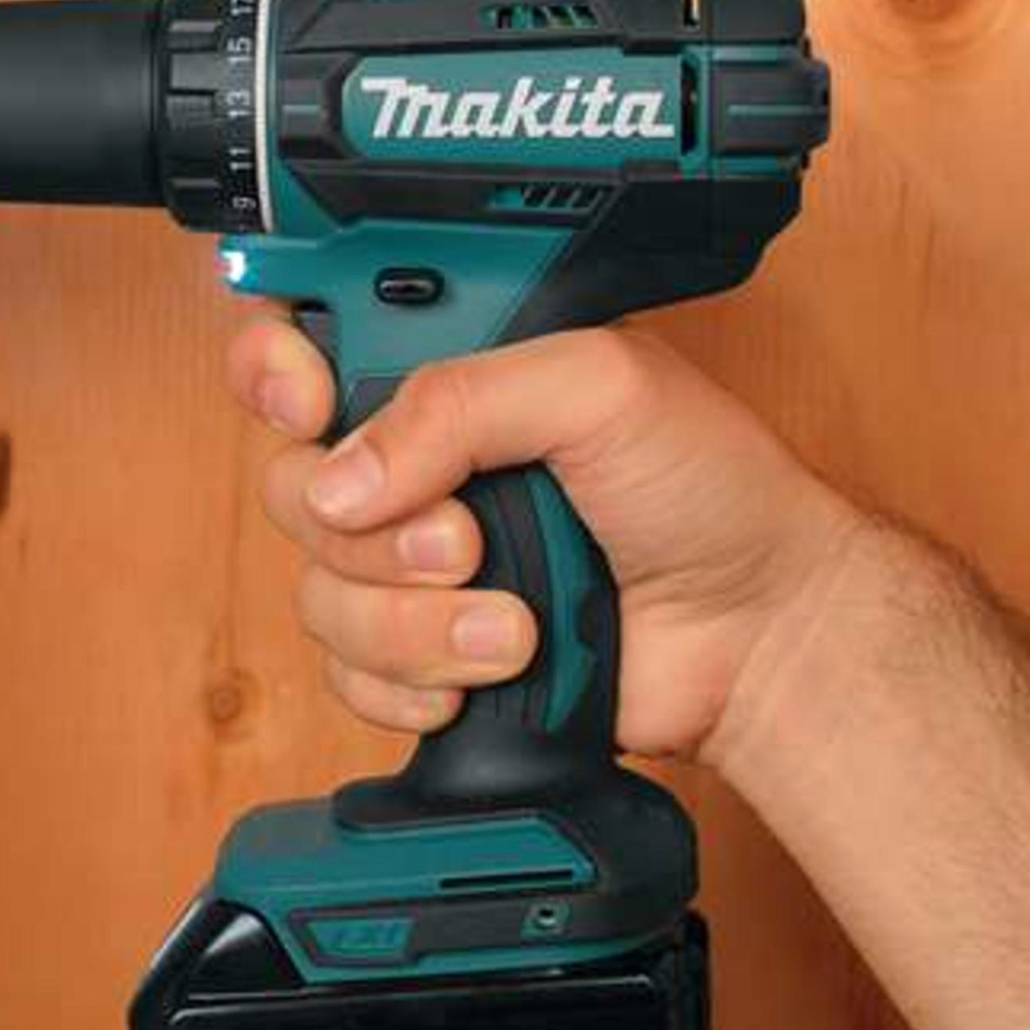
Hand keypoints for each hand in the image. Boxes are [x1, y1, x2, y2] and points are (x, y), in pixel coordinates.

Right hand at [227, 316, 859, 756]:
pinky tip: (485, 675)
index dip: (273, 371)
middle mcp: (412, 468)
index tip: (308, 403)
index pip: (302, 346)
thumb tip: (344, 477)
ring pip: (318, 595)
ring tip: (515, 626)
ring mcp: (411, 568)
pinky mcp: (422, 655)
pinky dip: (409, 683)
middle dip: (372, 534)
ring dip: (413, 622)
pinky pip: (346, 676)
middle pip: (291, 487)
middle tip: (464, 539)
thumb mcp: (597, 388)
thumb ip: (460, 400)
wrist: (756, 631)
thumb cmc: (706, 489)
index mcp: (444, 379)